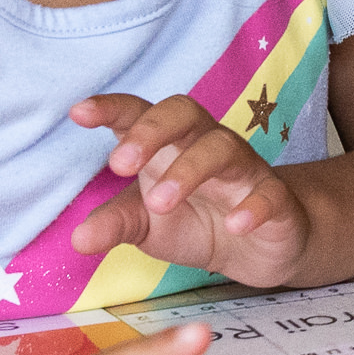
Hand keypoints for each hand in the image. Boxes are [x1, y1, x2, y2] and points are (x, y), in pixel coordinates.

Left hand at [64, 91, 313, 283]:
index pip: (139, 113)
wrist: (259, 246)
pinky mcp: (275, 199)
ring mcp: (243, 169)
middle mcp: (205, 145)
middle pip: (184, 112)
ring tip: (160, 203)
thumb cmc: (196, 220)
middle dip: (151, 131)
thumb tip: (78, 240)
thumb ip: (116, 225)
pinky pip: (268, 192)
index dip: (112, 108)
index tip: (79, 113)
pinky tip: (235, 226)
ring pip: (222, 148)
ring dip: (189, 171)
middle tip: (120, 165)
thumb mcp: (147, 227)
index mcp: (168, 145)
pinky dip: (252, 206)